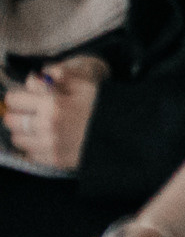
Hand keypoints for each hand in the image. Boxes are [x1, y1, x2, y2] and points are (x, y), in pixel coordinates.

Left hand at [6, 55, 104, 169]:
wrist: (121, 131)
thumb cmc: (102, 104)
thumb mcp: (84, 82)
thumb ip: (58, 75)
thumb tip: (36, 76)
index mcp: (53, 104)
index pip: (14, 99)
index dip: (18, 95)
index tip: (25, 96)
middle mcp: (46, 127)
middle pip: (10, 120)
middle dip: (17, 113)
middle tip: (29, 110)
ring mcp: (49, 146)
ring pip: (17, 138)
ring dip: (23, 130)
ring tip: (37, 125)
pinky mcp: (54, 160)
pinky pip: (29, 154)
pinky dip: (33, 146)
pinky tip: (46, 138)